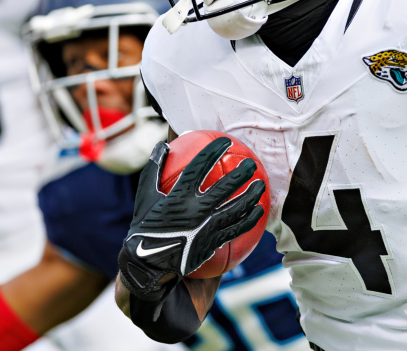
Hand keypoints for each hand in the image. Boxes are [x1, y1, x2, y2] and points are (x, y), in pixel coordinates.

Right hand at [118, 138, 265, 301]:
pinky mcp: (213, 242)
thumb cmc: (146, 226)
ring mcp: (206, 228)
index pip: (198, 168)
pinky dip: (250, 219)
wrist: (149, 265)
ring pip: (235, 209)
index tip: (225, 141)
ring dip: (251, 196)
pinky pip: (236, 229)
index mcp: (177, 197)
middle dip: (240, 173)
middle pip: (224, 188)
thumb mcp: (145, 198)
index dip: (212, 152)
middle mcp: (195, 211)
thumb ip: (154, 170)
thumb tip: (162, 145)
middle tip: (251, 163)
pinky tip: (259, 211)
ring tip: (261, 185)